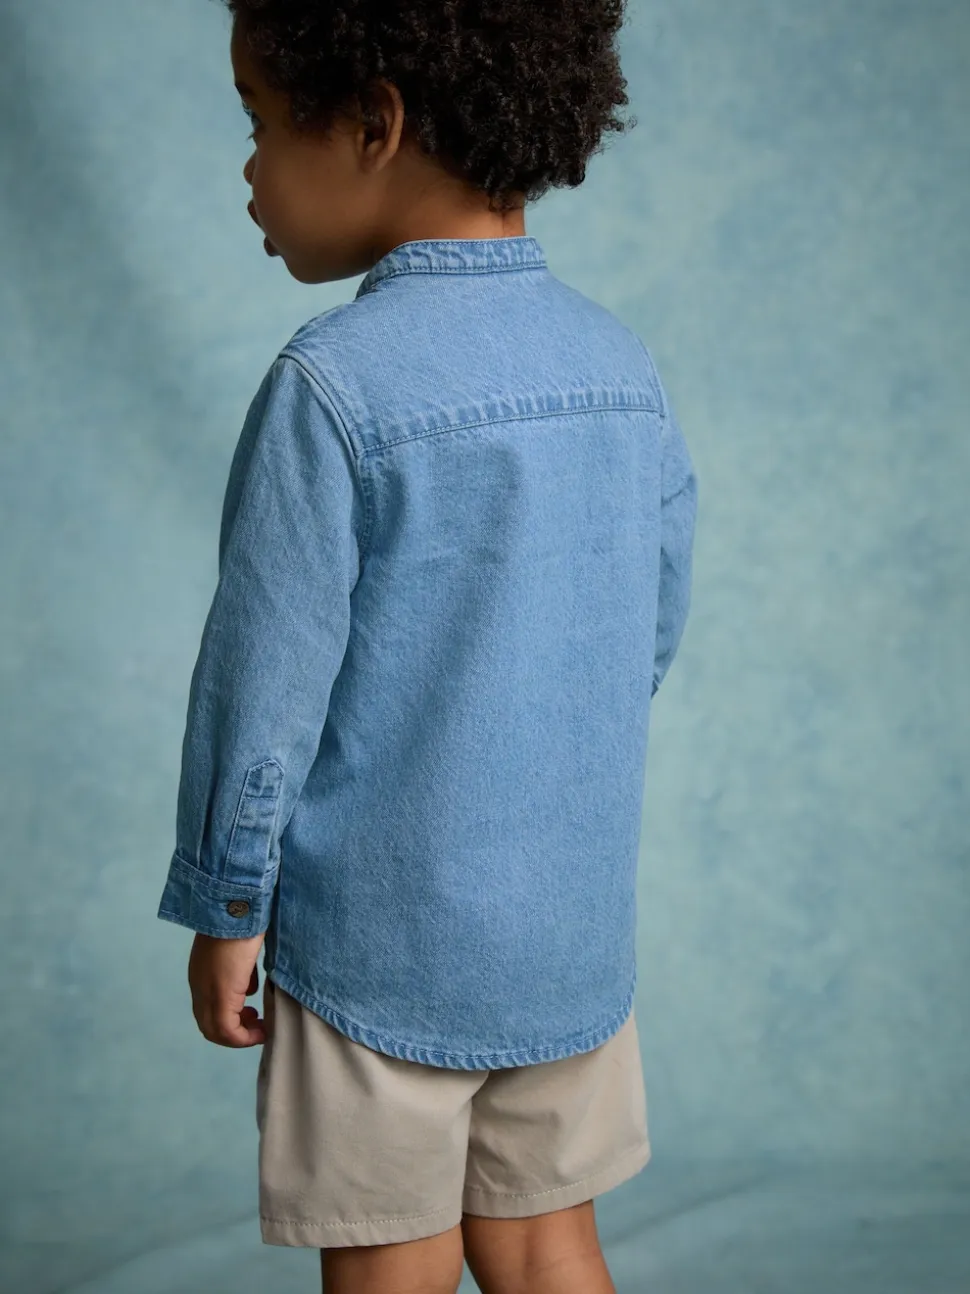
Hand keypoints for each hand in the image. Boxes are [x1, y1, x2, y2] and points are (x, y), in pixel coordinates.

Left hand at [188, 930, 266, 1047]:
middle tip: (256, 1023)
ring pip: (216, 1032)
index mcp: (201, 973)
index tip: (251, 1014)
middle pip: (209, 1026)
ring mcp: (208, 992)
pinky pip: (228, 1031)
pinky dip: (244, 1037)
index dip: (229, 1018)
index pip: (208, 1009)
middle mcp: (199, 986)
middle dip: (234, 1032)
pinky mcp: (221, 995)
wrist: (235, 905)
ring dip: (239, 1036)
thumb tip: (249, 989)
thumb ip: (240, 970)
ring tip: (260, 1028)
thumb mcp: (239, 950)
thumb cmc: (243, 920)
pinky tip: (262, 1028)